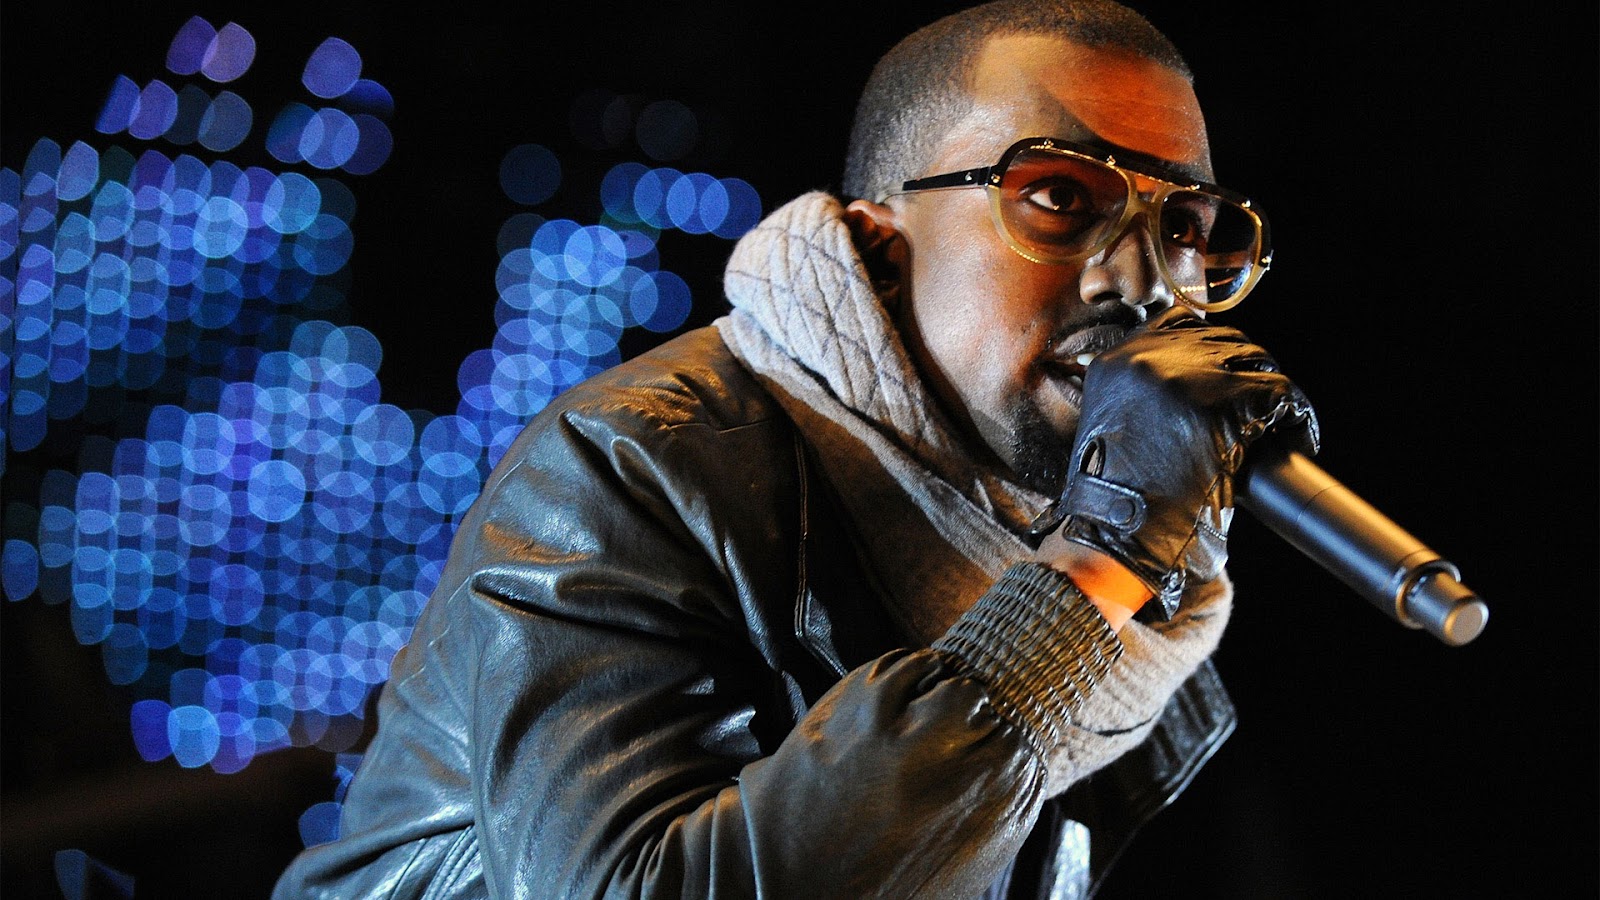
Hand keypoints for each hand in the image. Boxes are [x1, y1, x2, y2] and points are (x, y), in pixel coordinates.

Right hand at [1036, 306, 1318, 616]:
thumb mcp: (1110, 423)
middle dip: (1246, 369)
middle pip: (1223, 338)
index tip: (1227, 369)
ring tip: (1281, 421)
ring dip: (1272, 389)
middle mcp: (1147, 359)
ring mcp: (1187, 378)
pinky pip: (1280, 392)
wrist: (1120, 533)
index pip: (1178, 320)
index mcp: (1116, 362)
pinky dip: (1298, 415)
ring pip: (1256, 360)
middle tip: (1260, 404)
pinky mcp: (1224, 405)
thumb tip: (1189, 368)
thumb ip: (1138, 389)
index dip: (1211, 345)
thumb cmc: (1116, 494)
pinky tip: (1300, 435)